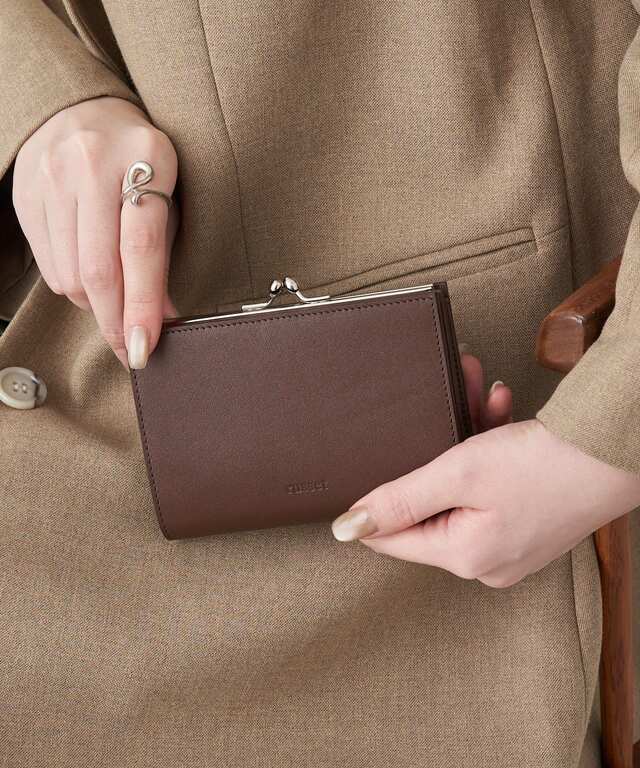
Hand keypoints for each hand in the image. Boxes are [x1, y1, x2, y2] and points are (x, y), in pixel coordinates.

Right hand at [12, 96, 178, 368]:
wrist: (81, 109)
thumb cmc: (138, 159)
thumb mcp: (169, 191)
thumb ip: (166, 251)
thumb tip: (164, 317)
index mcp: (145, 158)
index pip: (141, 248)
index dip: (142, 305)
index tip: (144, 346)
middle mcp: (92, 165)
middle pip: (98, 270)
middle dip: (115, 321)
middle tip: (128, 348)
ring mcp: (52, 178)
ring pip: (70, 275)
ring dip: (95, 305)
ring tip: (114, 301)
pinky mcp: (25, 194)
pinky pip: (49, 265)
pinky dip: (72, 287)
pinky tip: (89, 277)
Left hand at [331, 354, 639, 587]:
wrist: (617, 447)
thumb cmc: (546, 464)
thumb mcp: (458, 474)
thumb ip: (400, 499)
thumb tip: (349, 528)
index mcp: (464, 557)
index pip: (393, 537)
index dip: (377, 498)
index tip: (372, 461)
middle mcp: (486, 559)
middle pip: (431, 502)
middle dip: (431, 450)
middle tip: (441, 404)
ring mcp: (511, 541)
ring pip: (462, 484)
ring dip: (464, 435)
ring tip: (474, 389)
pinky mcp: (529, 518)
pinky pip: (491, 485)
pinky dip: (489, 446)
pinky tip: (498, 407)